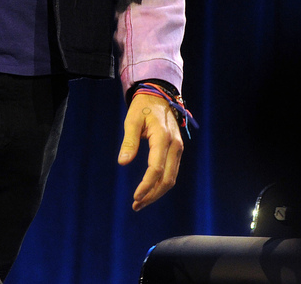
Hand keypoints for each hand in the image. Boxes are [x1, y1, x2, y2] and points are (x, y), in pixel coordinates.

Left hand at [117, 92, 182, 210]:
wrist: (158, 95)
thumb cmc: (142, 107)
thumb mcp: (132, 120)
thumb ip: (129, 142)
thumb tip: (122, 163)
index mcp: (163, 138)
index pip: (156, 169)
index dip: (146, 185)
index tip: (135, 197)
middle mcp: (175, 146)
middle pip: (167, 179)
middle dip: (152, 195)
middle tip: (136, 205)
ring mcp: (178, 149)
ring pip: (171, 178)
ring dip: (157, 192)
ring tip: (140, 202)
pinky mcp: (177, 151)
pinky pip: (172, 172)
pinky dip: (161, 184)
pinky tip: (149, 190)